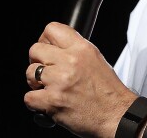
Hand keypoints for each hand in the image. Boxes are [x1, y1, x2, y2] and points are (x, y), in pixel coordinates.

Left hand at [25, 22, 136, 137]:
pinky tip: (47, 103)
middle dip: (36, 61)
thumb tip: (54, 48)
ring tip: (48, 89)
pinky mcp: (52, 101)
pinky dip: (35, 103)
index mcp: (81, 49)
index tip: (46, 49)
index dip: (44, 39)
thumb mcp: (96, 60)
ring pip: (29, 73)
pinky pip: (29, 97)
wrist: (118, 117)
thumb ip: (75, 51)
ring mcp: (59, 81)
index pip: (52, 29)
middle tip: (45, 72)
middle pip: (35, 49)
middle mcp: (70, 62)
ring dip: (35, 83)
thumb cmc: (109, 93)